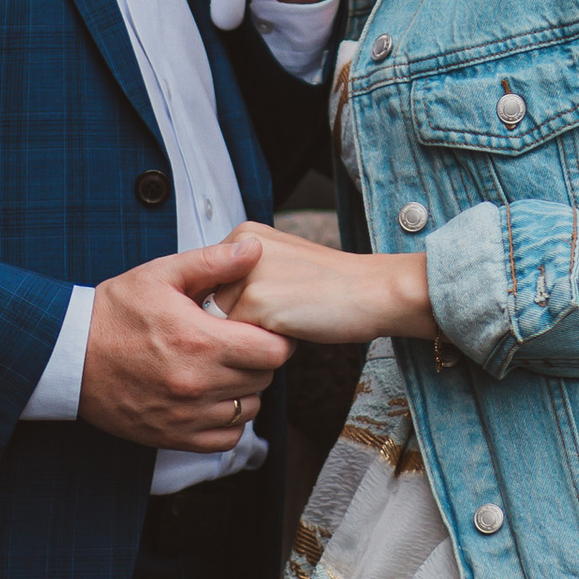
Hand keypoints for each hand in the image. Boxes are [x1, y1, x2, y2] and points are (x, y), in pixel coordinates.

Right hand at [77, 237, 292, 450]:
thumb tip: (254, 249)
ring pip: (249, 409)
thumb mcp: (161, 275)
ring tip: (224, 368)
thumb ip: (213, 262)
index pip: (273, 351)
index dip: (276, 336)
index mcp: (200, 341)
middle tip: (240, 343)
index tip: (261, 327)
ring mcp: (186, 415)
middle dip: (259, 358)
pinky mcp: (173, 436)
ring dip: (245, 389)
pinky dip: (228, 421)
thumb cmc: (114, 312)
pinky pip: (226, 439)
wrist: (68, 355)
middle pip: (263, 378)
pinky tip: (213, 397)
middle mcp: (197, 384)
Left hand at [217, 222, 434, 348]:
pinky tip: (294, 327)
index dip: (241, 302)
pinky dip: (265, 344)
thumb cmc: (330, 284)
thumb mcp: (280, 262)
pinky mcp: (256, 304)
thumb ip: (242, 274)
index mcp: (243, 233)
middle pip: (214, 305)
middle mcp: (238, 247)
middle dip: (243, 318)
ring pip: (224, 327)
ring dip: (252, 332)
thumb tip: (205, 310)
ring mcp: (246, 274)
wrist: (372, 291)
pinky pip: (241, 342)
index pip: (213, 284)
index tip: (275, 296)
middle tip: (287, 306)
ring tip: (290, 316)